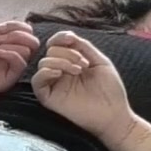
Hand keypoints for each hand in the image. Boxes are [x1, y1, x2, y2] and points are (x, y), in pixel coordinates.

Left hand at [0, 20, 40, 107]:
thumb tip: (11, 30)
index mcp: (5, 46)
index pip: (26, 33)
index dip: (17, 26)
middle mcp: (11, 57)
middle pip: (33, 41)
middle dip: (18, 33)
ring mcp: (11, 68)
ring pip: (28, 50)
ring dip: (11, 43)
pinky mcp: (9, 78)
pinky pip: (21, 63)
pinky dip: (10, 53)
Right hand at [30, 31, 150, 150]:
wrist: (113, 114)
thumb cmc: (110, 90)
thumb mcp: (100, 61)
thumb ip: (83, 46)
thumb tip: (67, 35)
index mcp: (71, 63)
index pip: (56, 44)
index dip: (60, 38)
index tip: (71, 38)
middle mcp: (60, 72)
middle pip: (50, 51)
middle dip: (67, 52)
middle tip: (84, 64)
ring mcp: (54, 85)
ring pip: (43, 63)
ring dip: (61, 61)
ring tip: (78, 70)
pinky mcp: (49, 97)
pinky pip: (37, 81)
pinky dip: (46, 72)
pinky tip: (60, 73)